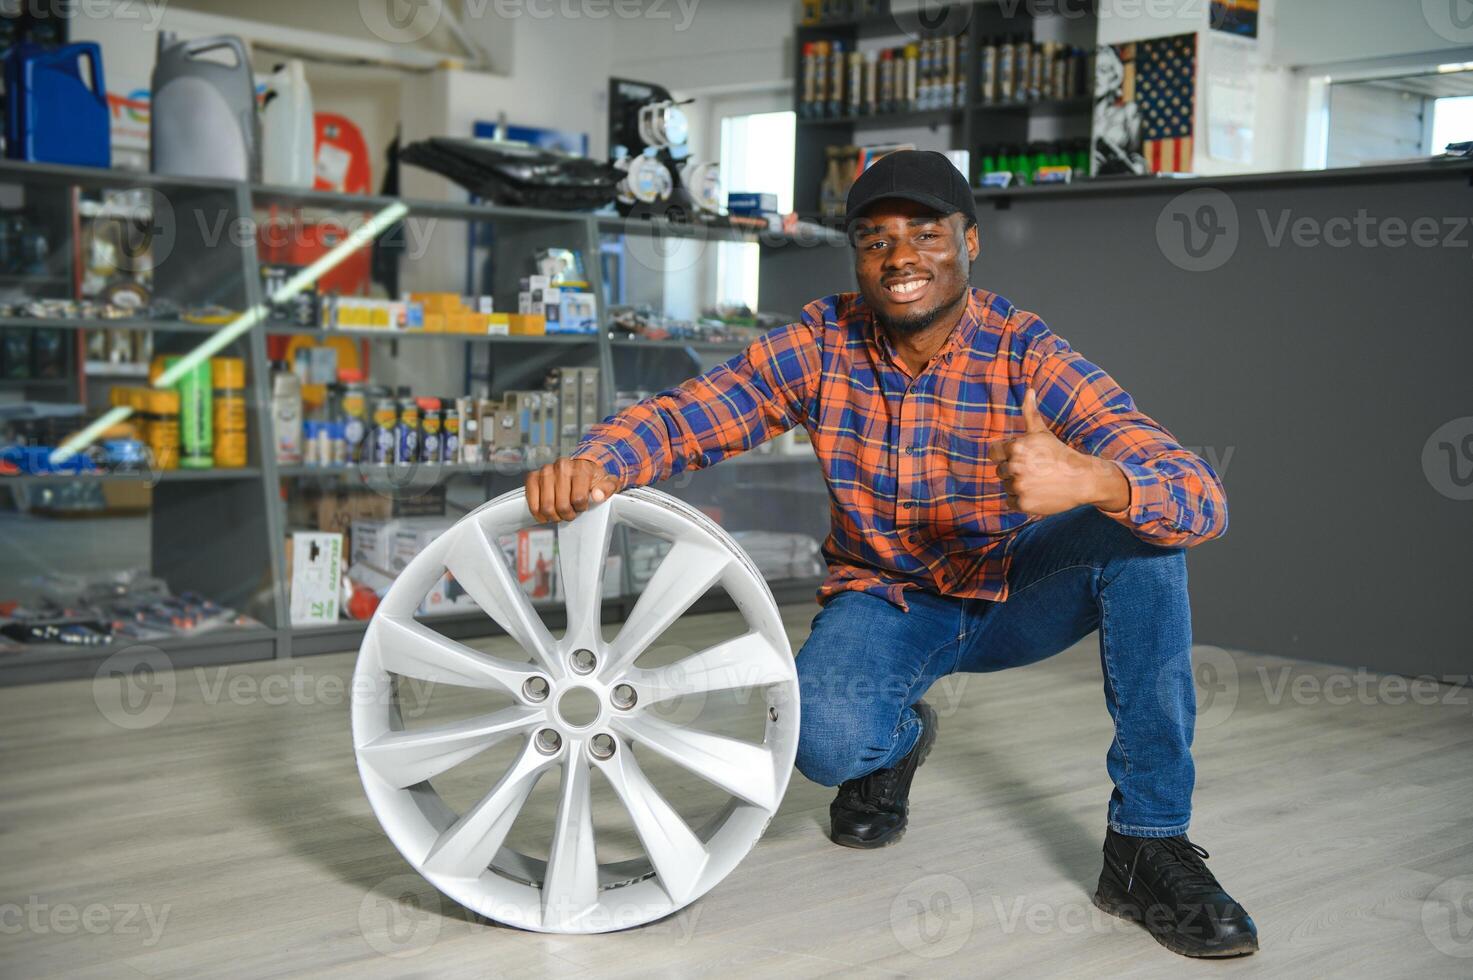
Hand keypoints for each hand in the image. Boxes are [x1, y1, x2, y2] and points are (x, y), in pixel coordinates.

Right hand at [525, 457, 618, 523]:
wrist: (580, 467)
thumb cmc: (592, 478)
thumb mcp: (608, 483)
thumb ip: (607, 489)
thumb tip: (598, 496)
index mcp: (581, 468)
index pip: (578, 499)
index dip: (581, 508)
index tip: (582, 506)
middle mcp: (561, 467)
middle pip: (561, 505)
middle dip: (567, 515)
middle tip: (570, 513)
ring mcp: (545, 471)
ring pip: (546, 506)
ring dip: (554, 515)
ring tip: (559, 513)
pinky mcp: (533, 477)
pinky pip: (531, 501)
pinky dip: (538, 513)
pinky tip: (545, 514)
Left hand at [993, 389, 1128, 514]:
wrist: (1082, 479)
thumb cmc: (1059, 454)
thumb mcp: (1042, 432)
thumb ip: (1030, 412)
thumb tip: (1029, 390)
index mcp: (1016, 447)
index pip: (993, 453)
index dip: (1006, 456)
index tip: (1022, 458)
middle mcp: (1015, 466)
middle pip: (1000, 471)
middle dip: (1014, 471)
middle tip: (1035, 470)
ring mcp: (1018, 486)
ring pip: (1006, 487)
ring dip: (1018, 485)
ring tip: (1038, 481)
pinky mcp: (1022, 503)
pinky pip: (1011, 501)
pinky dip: (1022, 500)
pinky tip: (1038, 493)